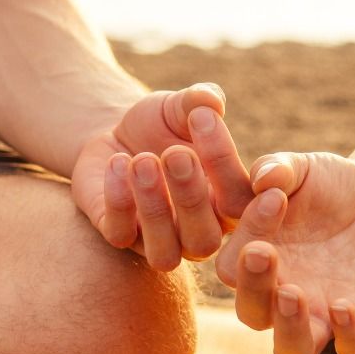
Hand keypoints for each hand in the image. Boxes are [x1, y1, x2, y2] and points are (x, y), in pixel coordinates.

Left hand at [71, 83, 252, 269]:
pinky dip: (118, 202)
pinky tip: (117, 162)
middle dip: (190, 197)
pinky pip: (120, 235)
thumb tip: (211, 100)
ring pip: (165, 253)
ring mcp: (158, 241)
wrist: (115, 136)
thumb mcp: (179, 107)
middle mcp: (198, 232)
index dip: (227, 163)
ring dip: (154, 209)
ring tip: (141, 160)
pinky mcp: (120, 236)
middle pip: (205, 239)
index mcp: (226, 203)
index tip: (206, 119)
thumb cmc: (162, 124)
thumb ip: (198, 102)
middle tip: (175, 153)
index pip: (239, 200)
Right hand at [216, 153, 354, 353]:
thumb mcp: (303, 168)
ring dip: (288, 330)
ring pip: (292, 351)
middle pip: (252, 314)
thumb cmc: (332, 184)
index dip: (246, 236)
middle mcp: (281, 296)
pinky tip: (344, 306)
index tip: (273, 199)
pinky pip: (352, 347)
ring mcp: (322, 314)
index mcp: (258, 262)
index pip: (232, 267)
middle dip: (254, 289)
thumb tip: (264, 178)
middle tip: (266, 256)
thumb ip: (278, 168)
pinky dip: (347, 335)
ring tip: (292, 294)